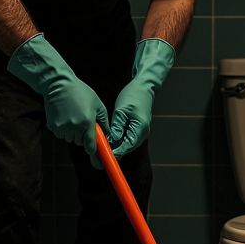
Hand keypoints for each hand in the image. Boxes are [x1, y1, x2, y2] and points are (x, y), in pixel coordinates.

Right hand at [6, 34, 109, 158]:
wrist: (58, 84)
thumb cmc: (80, 92)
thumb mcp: (97, 104)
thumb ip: (104, 122)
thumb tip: (108, 135)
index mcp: (87, 122)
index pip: (91, 145)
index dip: (94, 153)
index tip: (98, 161)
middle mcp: (74, 127)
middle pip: (80, 142)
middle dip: (83, 135)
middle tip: (83, 120)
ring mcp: (62, 128)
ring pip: (70, 139)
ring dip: (73, 133)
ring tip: (73, 115)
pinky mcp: (53, 127)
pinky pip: (61, 134)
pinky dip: (64, 129)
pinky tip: (65, 116)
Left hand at [108, 38, 175, 157]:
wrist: (144, 87)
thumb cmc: (133, 96)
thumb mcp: (121, 110)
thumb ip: (117, 126)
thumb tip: (111, 140)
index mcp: (140, 128)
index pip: (127, 146)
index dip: (116, 152)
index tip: (105, 155)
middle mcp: (143, 133)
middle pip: (127, 147)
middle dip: (115, 150)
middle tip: (100, 152)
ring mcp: (141, 131)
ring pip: (127, 143)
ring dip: (116, 145)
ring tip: (102, 145)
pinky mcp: (137, 128)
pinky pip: (127, 137)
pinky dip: (119, 139)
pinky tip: (109, 138)